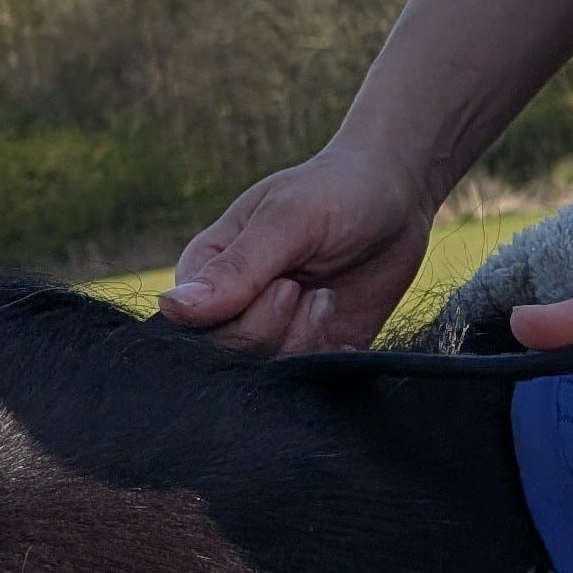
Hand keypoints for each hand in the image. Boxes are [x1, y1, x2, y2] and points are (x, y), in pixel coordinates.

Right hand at [155, 143, 437, 352]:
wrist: (398, 195)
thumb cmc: (334, 190)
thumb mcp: (288, 218)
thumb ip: (238, 267)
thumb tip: (174, 308)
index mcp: (206, 273)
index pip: (196, 331)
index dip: (243, 324)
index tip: (285, 285)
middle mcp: (234, 308)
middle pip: (234, 358)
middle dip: (277, 332)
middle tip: (307, 289)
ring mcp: (277, 331)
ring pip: (272, 376)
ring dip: (306, 344)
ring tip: (326, 298)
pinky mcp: (318, 348)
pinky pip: (312, 381)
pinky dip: (330, 364)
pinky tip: (344, 334)